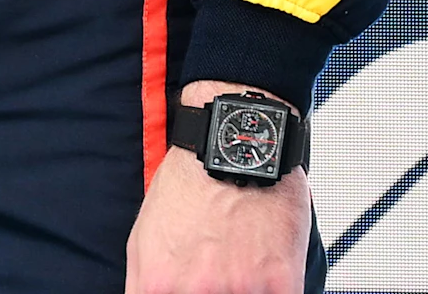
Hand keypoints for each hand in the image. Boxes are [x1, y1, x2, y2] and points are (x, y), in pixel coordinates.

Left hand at [124, 82, 311, 293]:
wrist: (234, 148)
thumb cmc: (190, 187)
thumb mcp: (144, 238)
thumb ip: (147, 284)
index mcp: (158, 284)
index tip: (189, 290)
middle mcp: (198, 290)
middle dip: (213, 291)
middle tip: (219, 275)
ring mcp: (242, 289)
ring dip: (244, 289)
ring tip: (241, 264)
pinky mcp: (282, 284)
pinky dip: (274, 290)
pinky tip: (266, 269)